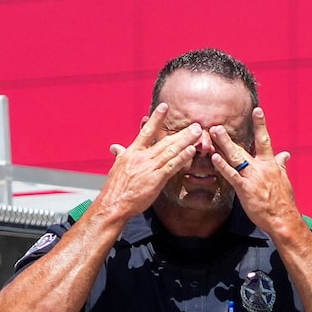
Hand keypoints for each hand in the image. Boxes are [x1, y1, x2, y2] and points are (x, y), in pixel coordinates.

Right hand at [99, 103, 205, 222]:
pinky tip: (191, 151)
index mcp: (132, 152)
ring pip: (170, 151)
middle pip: (164, 141)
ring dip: (185, 141)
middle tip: (195, 124)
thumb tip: (115, 147)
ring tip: (197, 133)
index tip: (164, 107)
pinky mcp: (156, 179)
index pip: (146, 132)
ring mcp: (150, 167)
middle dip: (181, 133)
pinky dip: (181, 158)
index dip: (156, 119)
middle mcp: (142, 157)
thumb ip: (120, 155)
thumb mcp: (116, 167)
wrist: (114, 204)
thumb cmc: (115, 188)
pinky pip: (171, 166)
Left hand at [208, 108, 298, 238]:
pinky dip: (223, 166)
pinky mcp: (245, 189)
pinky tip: (214, 158)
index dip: (261, 125)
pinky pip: (232, 176)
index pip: (265, 140)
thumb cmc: (283, 201)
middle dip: (230, 136)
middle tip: (217, 125)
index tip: (257, 110)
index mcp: (270, 164)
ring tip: (213, 133)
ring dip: (223, 144)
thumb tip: (285, 154)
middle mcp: (260, 167)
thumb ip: (281, 165)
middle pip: (244, 147)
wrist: (283, 218)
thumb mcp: (284, 180)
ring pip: (236, 157)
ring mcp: (252, 177)